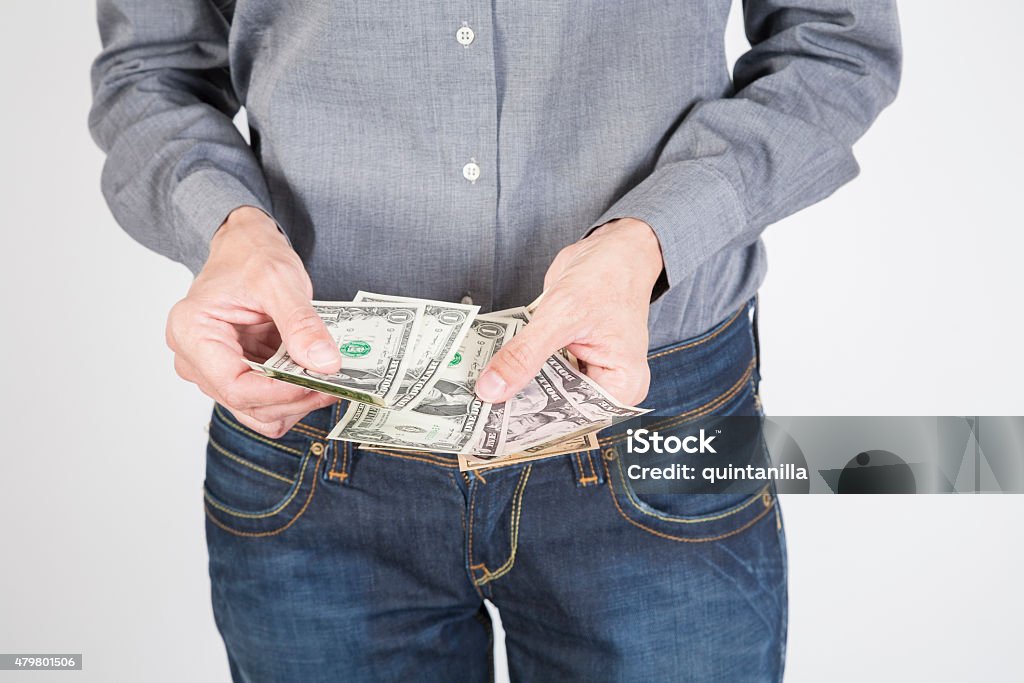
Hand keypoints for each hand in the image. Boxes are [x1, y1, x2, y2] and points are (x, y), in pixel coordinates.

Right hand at [166, 207, 341, 436]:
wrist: (245, 247)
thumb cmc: (251, 257)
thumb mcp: (279, 281)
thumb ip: (301, 323)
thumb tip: (325, 364)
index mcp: (192, 333)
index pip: (234, 385)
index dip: (279, 392)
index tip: (319, 382)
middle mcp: (194, 360)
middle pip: (247, 404)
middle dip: (294, 399)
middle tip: (337, 383)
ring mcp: (213, 372)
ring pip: (258, 411)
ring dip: (296, 402)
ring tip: (329, 381)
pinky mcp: (236, 375)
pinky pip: (265, 401)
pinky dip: (293, 396)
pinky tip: (315, 377)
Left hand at [476, 218, 663, 405]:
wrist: (612, 249)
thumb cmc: (607, 278)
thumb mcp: (563, 315)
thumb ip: (526, 354)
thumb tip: (492, 388)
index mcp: (621, 386)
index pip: (573, 419)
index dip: (532, 423)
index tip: (491, 427)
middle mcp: (605, 386)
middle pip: (555, 410)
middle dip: (517, 406)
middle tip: (473, 412)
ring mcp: (584, 372)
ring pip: (542, 391)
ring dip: (512, 387)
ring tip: (473, 393)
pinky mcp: (564, 358)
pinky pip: (537, 371)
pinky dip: (515, 368)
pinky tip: (487, 370)